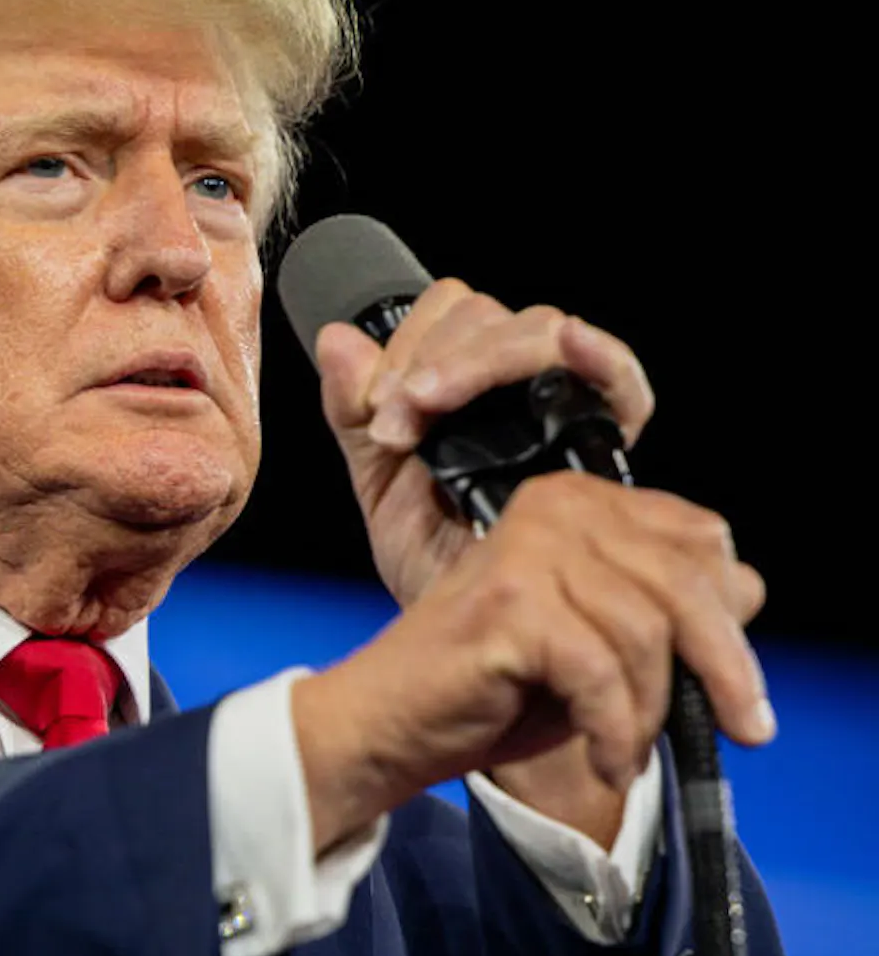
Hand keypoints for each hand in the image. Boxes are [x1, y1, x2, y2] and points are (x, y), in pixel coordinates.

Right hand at [293, 281, 772, 849]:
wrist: (389, 724)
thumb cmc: (488, 688)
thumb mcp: (595, 642)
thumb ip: (661, 609)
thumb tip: (748, 589)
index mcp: (574, 502)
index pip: (698, 540)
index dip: (727, 612)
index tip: (738, 685)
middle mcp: (553, 508)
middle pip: (687, 584)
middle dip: (724, 667)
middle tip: (743, 729)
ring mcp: (528, 552)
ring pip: (649, 635)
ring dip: (649, 713)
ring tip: (626, 751)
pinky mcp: (511, 605)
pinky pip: (603, 675)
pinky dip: (615, 731)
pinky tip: (604, 761)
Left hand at [312, 278, 656, 607]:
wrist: (478, 643)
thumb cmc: (437, 568)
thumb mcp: (381, 485)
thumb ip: (356, 413)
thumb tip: (334, 336)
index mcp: (472, 388)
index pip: (455, 312)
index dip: (410, 342)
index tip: (380, 407)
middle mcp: (526, 388)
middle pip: (495, 314)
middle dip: (434, 357)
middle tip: (396, 421)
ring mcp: (572, 410)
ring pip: (543, 330)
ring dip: (478, 361)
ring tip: (426, 419)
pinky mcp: (611, 444)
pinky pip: (620, 380)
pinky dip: (596, 354)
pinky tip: (570, 347)